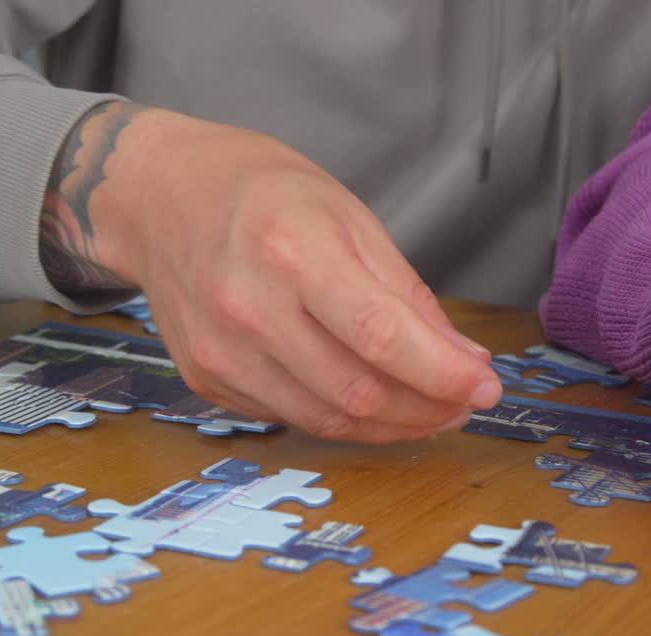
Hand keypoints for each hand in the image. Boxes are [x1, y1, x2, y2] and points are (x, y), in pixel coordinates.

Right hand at [42, 103, 501, 442]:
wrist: (163, 197)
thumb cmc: (264, 195)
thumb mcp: (349, 217)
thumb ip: (407, 295)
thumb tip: (463, 360)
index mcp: (292, 251)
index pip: (380, 337)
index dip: (441, 374)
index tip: (486, 388)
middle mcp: (248, 308)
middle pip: (357, 391)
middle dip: (427, 408)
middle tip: (464, 402)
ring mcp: (221, 351)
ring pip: (327, 419)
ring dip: (392, 425)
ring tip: (429, 409)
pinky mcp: (207, 379)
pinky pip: (291, 416)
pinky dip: (341, 416)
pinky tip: (367, 397)